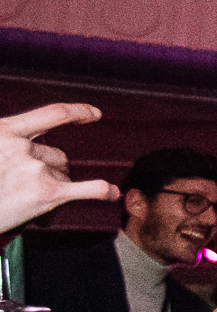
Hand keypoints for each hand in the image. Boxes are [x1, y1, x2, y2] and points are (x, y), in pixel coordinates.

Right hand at [0, 103, 118, 234]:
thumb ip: (6, 144)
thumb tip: (24, 147)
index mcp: (4, 131)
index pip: (52, 114)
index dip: (77, 112)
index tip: (93, 114)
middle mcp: (22, 146)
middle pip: (56, 155)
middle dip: (50, 169)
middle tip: (28, 187)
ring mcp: (35, 168)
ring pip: (63, 174)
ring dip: (56, 184)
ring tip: (30, 199)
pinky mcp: (46, 193)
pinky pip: (87, 189)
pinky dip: (102, 191)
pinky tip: (111, 193)